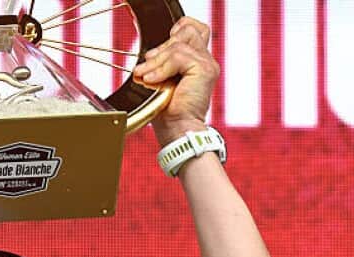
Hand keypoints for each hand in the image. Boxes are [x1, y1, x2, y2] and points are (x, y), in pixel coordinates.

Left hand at [132, 18, 217, 145]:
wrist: (179, 130)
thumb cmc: (170, 112)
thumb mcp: (164, 80)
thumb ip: (165, 62)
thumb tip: (150, 54)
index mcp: (199, 62)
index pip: (194, 29)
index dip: (177, 30)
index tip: (157, 50)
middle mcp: (207, 61)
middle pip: (187, 30)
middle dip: (162, 47)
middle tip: (147, 67)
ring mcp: (207, 64)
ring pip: (178, 44)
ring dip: (157, 60)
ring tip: (146, 76)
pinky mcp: (204, 69)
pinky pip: (177, 57)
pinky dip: (161, 68)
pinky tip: (153, 80)